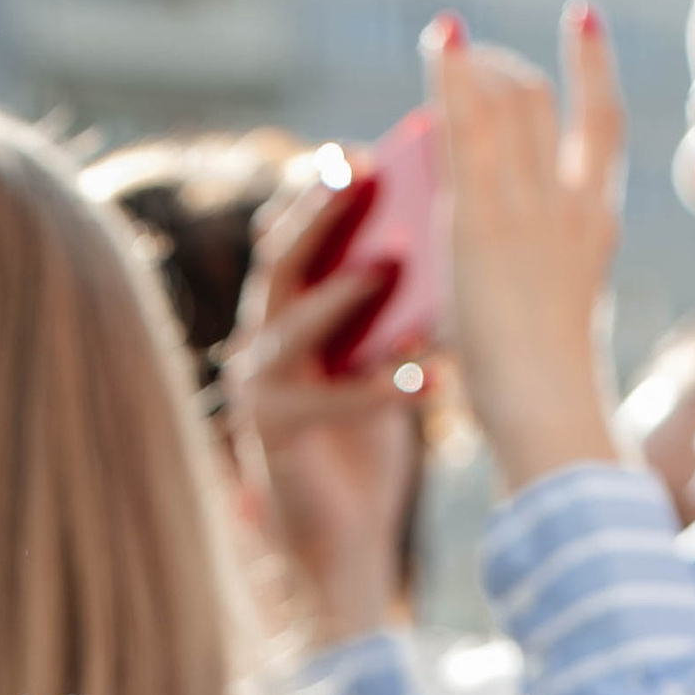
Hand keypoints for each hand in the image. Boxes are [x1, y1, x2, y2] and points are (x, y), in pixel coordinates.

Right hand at [221, 175, 424, 647]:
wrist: (346, 547)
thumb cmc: (367, 448)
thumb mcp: (381, 360)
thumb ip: (392, 307)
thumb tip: (436, 237)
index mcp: (284, 317)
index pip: (296, 232)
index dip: (325, 187)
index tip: (373, 147)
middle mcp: (259, 343)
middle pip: (280, 256)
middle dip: (318, 210)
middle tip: (363, 169)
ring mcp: (258, 391)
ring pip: (291, 321)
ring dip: (340, 292)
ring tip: (388, 267)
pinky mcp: (273, 438)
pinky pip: (327, 400)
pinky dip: (378, 389)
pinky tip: (428, 379)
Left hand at [430, 3, 625, 493]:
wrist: (550, 414)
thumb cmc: (549, 404)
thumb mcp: (555, 328)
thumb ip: (538, 287)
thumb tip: (490, 278)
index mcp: (594, 231)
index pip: (603, 125)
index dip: (592, 65)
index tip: (582, 21)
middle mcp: (568, 203)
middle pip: (545, 103)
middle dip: (512, 67)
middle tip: (479, 54)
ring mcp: (527, 207)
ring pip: (509, 100)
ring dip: (478, 66)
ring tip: (451, 45)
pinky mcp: (481, 220)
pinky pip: (465, 125)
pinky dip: (453, 75)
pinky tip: (441, 41)